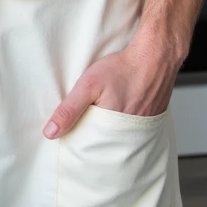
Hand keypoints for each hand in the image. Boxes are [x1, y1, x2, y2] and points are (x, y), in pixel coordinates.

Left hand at [42, 41, 179, 138]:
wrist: (155, 56)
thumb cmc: (124, 69)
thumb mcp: (88, 85)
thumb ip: (69, 109)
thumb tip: (51, 132)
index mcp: (111, 132)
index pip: (90, 149)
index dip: (80, 143)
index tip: (71, 137)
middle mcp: (129, 135)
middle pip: (105, 145)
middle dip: (95, 139)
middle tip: (89, 124)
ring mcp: (142, 129)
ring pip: (120, 138)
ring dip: (110, 132)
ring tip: (103, 118)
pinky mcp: (151, 120)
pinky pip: (133, 130)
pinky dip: (124, 124)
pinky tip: (120, 111)